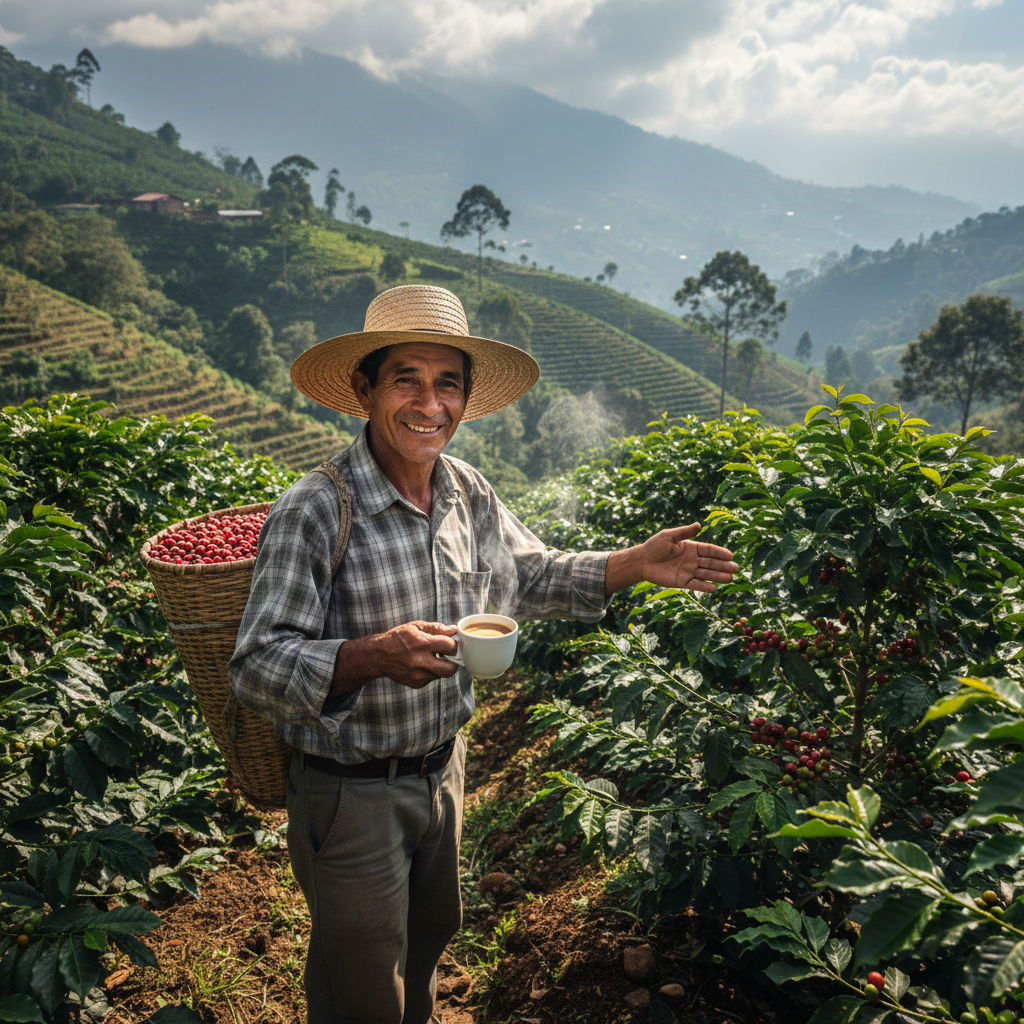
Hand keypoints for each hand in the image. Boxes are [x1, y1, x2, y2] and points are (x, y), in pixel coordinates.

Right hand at [330, 621, 458, 694]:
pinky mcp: (416, 684)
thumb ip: (436, 628)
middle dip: (453, 662)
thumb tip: (454, 629)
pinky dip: (430, 672)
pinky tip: (421, 665)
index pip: (450, 647)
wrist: (378, 656)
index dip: (453, 645)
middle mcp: (420, 661)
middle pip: (450, 668)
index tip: (449, 644)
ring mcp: (418, 675)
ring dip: (440, 667)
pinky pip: (431, 679)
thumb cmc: (398, 638)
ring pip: (441, 674)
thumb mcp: (415, 627)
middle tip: (447, 656)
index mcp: (422, 644)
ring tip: (430, 658)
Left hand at [605, 523, 738, 594]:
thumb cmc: (654, 546)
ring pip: (706, 574)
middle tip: (735, 568)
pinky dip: (704, 587)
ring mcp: (688, 571)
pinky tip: (714, 588)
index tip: (730, 555)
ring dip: (718, 576)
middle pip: (711, 562)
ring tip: (730, 578)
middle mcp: (692, 560)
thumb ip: (684, 532)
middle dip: (723, 565)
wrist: (642, 561)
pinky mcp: (682, 581)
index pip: (709, 550)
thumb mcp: (669, 536)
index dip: (720, 553)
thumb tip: (699, 524)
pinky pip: (696, 584)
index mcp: (691, 547)